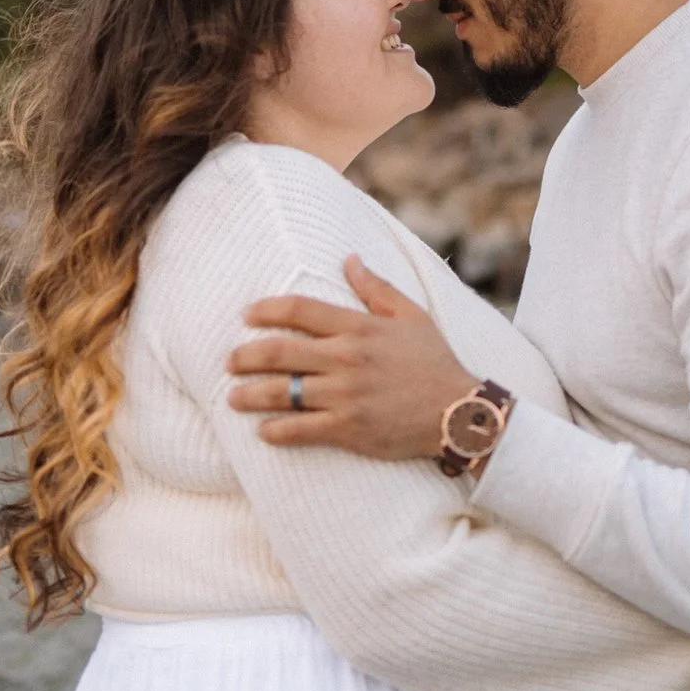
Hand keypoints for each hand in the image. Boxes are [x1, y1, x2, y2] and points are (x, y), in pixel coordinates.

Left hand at [226, 256, 477, 461]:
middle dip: (245, 356)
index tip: (246, 315)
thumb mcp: (411, 315)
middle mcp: (346, 358)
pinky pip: (300, 429)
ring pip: (281, 392)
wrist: (459, 413)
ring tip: (233, 397)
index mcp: (358, 327)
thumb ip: (376, 288)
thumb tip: (349, 259)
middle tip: (229, 361)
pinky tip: (263, 431)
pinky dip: (276, 431)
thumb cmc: (435, 362)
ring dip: (249, 395)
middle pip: (278, 351)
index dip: (266, 309)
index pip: (299, 310)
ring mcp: (344, 395)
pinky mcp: (348, 428)